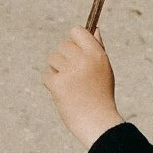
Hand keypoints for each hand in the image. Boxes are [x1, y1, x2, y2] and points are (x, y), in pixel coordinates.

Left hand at [43, 27, 123, 146]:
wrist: (97, 123)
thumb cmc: (101, 96)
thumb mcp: (104, 69)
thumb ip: (97, 48)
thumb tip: (93, 29)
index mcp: (96, 54)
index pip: (77, 31)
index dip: (74, 40)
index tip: (76, 51)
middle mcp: (83, 60)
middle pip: (63, 46)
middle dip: (65, 58)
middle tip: (74, 76)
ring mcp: (70, 72)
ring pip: (53, 59)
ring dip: (57, 71)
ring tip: (71, 86)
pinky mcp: (58, 85)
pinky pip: (47, 76)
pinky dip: (53, 85)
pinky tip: (65, 95)